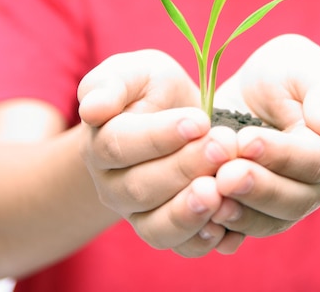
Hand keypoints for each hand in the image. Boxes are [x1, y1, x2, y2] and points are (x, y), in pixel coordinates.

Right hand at [78, 49, 242, 255]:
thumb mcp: (135, 71)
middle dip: (185, 167)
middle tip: (223, 146)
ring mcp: (138, 213)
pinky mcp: (167, 230)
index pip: (119, 145)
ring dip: (189, 211)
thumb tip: (92, 110)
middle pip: (140, 187)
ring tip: (219, 191)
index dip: (159, 136)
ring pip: (156, 227)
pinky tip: (227, 223)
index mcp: (100, 142)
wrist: (179, 117)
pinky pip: (181, 247)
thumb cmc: (153, 89)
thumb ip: (111, 83)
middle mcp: (113, 185)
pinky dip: (204, 239)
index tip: (199, 120)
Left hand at [211, 34, 319, 239]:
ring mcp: (284, 201)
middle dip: (257, 188)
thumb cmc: (288, 72)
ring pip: (268, 221)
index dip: (279, 154)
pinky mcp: (254, 208)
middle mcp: (314, 183)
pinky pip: (243, 230)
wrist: (261, 88)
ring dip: (240, 213)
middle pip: (292, 200)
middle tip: (225, 175)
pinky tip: (203, 219)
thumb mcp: (309, 68)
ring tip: (212, 199)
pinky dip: (225, 229)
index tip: (246, 140)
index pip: (312, 160)